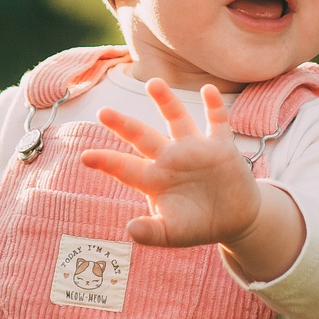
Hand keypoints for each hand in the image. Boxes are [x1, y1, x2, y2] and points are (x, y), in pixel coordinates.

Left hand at [80, 77, 307, 281]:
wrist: (233, 219)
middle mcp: (170, 158)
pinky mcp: (221, 147)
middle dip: (124, 126)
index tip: (85, 157)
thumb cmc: (196, 225)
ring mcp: (195, 150)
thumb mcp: (173, 234)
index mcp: (154, 180)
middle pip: (143, 137)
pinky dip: (214, 106)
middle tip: (102, 112)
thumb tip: (130, 228)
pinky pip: (217, 122)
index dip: (107, 162)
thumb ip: (151, 233)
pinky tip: (208, 90)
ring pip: (177, 120)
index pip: (126, 169)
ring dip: (166, 102)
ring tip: (153, 83)